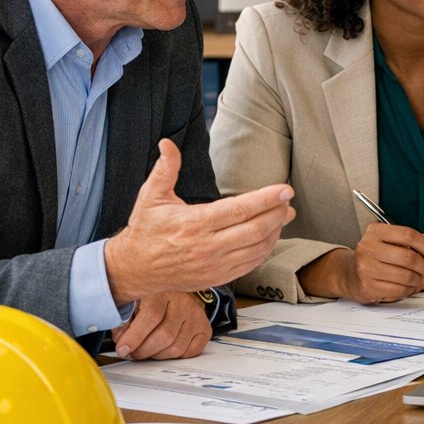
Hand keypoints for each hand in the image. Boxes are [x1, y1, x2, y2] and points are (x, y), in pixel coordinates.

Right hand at [105, 139, 293, 304]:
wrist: (134, 269)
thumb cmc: (145, 231)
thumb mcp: (150, 197)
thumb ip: (165, 170)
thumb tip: (168, 144)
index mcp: (195, 224)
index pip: (239, 210)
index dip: (266, 199)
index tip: (285, 190)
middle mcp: (208, 247)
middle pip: (255, 230)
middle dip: (277, 214)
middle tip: (288, 201)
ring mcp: (215, 266)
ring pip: (257, 249)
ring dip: (275, 232)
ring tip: (284, 215)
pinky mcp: (218, 278)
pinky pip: (250, 264)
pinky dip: (265, 250)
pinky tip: (270, 236)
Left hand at [111, 290, 211, 359]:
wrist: (176, 290)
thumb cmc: (151, 298)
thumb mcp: (132, 301)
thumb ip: (124, 319)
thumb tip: (120, 340)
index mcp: (162, 291)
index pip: (151, 316)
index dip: (135, 337)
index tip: (123, 349)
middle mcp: (183, 303)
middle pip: (165, 336)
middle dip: (143, 351)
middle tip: (132, 353)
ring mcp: (196, 316)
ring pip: (176, 348)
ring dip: (157, 355)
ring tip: (147, 350)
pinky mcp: (204, 328)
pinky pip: (190, 352)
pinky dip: (174, 356)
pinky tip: (164, 349)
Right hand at [333, 222, 423, 304]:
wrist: (348, 274)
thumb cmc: (375, 256)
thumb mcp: (390, 242)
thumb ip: (414, 243)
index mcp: (375, 232)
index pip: (408, 235)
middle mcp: (368, 247)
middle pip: (409, 257)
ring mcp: (365, 268)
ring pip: (406, 276)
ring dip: (418, 280)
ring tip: (419, 279)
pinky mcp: (367, 286)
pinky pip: (399, 290)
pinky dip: (409, 290)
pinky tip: (408, 287)